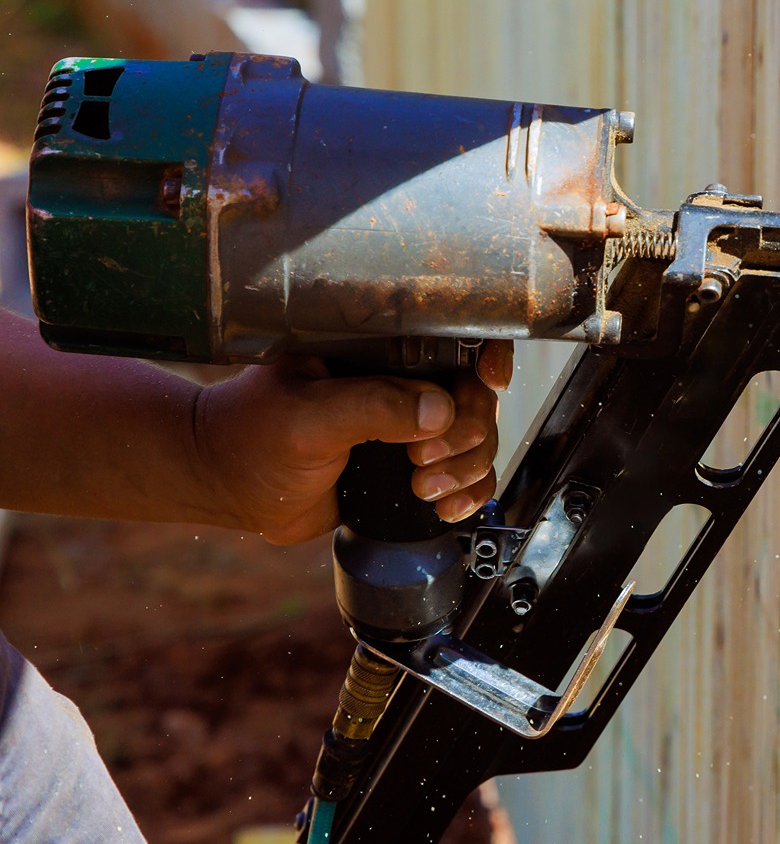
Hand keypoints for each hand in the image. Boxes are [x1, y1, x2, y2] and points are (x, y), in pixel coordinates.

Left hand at [191, 344, 513, 544]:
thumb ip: (370, 407)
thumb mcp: (307, 417)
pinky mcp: (410, 463)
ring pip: (477, 436)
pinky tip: (445, 505)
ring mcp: (409, 423)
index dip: (485, 356)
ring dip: (468, 466)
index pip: (453, 338)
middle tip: (424, 460)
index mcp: (379, 350)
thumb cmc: (251, 436)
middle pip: (475, 395)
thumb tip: (438, 411)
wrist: (228, 486)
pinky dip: (469, 491)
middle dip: (468, 431)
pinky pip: (464, 473)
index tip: (488, 381)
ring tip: (425, 487)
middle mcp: (401, 381)